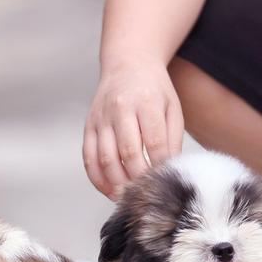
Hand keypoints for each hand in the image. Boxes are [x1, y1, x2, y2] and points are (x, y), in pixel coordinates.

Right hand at [83, 57, 183, 198]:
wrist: (127, 64)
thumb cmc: (154, 89)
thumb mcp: (172, 109)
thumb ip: (173, 140)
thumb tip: (168, 170)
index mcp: (146, 102)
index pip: (154, 142)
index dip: (159, 166)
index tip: (165, 180)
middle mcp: (120, 108)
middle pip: (128, 152)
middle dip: (139, 178)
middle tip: (148, 195)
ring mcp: (101, 118)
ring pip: (105, 158)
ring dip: (117, 182)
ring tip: (129, 197)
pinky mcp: (89, 126)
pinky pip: (88, 157)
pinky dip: (97, 178)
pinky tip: (109, 190)